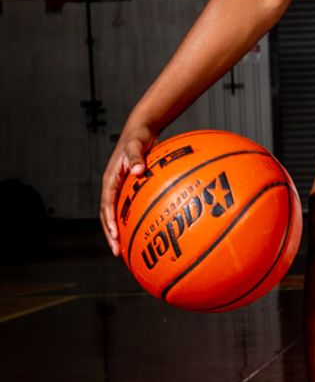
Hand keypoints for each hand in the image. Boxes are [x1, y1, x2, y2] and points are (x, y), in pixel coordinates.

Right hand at [99, 122, 155, 256]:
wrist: (141, 129)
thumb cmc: (138, 136)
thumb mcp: (137, 144)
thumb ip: (136, 156)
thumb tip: (137, 170)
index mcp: (110, 179)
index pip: (106, 205)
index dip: (109, 222)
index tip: (115, 237)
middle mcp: (112, 186)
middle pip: (106, 215)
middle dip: (110, 234)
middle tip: (117, 252)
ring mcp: (119, 188)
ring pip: (114, 215)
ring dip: (117, 232)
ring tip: (124, 250)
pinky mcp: (128, 189)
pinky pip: (127, 209)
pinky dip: (130, 222)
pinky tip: (141, 234)